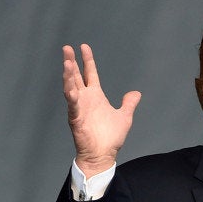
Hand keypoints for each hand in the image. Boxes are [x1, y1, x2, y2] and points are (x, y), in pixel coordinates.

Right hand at [63, 44, 140, 178]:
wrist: (103, 154)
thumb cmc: (110, 137)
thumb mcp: (124, 116)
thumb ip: (129, 103)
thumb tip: (136, 93)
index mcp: (96, 97)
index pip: (90, 74)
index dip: (87, 61)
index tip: (84, 46)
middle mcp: (86, 99)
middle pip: (76, 76)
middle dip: (71, 62)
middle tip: (67, 48)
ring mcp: (80, 108)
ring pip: (71, 87)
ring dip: (68, 75)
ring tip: (66, 62)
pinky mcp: (76, 118)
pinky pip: (73, 105)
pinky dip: (71, 96)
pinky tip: (70, 87)